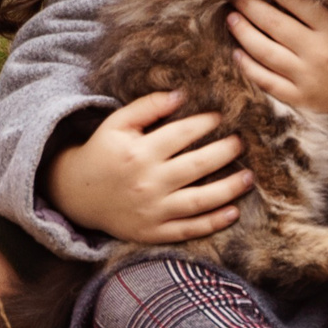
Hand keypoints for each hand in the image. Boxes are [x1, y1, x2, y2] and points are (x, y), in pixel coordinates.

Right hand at [45, 90, 253, 243]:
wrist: (78, 194)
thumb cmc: (102, 152)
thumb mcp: (117, 123)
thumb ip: (147, 106)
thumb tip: (181, 94)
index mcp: (138, 152)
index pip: (181, 134)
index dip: (205, 124)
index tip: (223, 116)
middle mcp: (147, 182)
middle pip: (196, 166)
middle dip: (224, 153)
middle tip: (242, 143)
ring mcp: (152, 210)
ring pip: (198, 201)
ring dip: (228, 189)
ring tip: (249, 177)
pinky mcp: (153, 232)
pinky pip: (189, 229)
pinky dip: (213, 223)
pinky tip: (233, 212)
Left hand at [229, 0, 327, 133]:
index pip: (295, 1)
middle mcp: (320, 54)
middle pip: (273, 23)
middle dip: (248, 5)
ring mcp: (308, 79)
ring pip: (263, 51)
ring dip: (242, 31)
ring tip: (231, 17)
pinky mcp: (300, 101)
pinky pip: (265, 81)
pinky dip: (247, 66)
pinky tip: (236, 53)